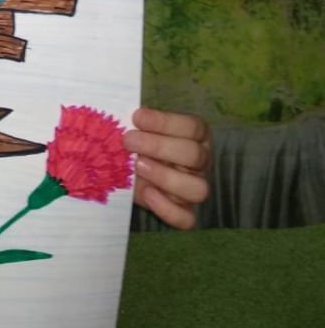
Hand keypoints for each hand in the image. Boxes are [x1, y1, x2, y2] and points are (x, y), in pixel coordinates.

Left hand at [122, 106, 210, 229]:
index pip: (193, 126)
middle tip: (129, 141)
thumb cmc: (139, 140)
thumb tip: (126, 108)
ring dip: (166, 177)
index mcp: (196, 135)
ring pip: (198, 189)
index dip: (165, 122)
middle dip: (159, 147)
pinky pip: (187, 218)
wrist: (131, 167)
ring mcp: (195, 187)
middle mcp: (201, 161)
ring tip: (137, 166)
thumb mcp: (139, 126)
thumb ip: (138, 120)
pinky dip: (167, 209)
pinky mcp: (184, 211)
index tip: (136, 117)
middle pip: (195, 155)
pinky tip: (147, 193)